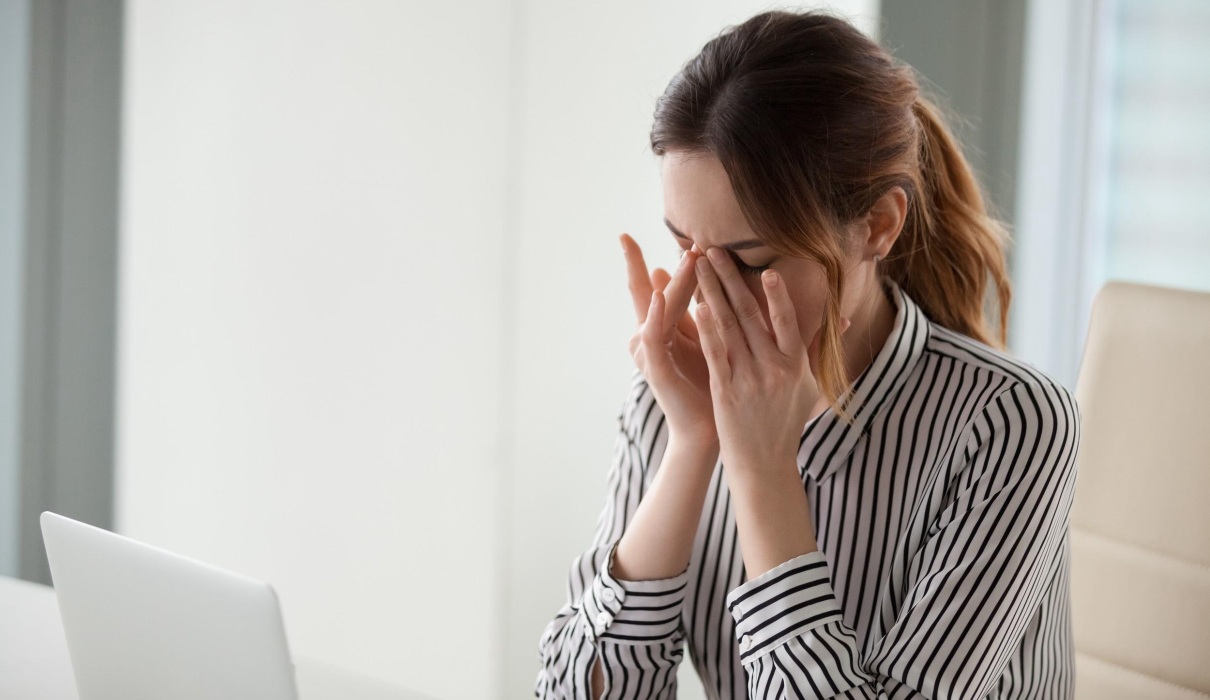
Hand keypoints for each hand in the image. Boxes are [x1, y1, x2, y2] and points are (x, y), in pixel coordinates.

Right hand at [621, 233, 716, 445]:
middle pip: (648, 291)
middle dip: (652, 264)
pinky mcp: (654, 366)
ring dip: (670, 281)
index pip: (652, 287)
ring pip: (657, 307)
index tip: (627, 235)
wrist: (708, 429)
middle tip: (663, 237)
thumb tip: (724, 283)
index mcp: (663, 329)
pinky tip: (657, 294)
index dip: (641, 262)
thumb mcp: (710, 343)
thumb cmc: (711, 387)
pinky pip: (653, 335)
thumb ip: (710, 314)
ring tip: (685, 256)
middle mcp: (650, 336)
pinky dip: (654, 314)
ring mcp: (649, 351)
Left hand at [692, 247, 851, 477]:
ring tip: (698, 267)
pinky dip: (707, 329)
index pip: (786, 321)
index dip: (777, 295)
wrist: (764, 464)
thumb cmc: (786, 423)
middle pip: (750, 315)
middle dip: (730, 279)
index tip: (766, 268)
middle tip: (713, 250)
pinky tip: (697, 307)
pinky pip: (716, 354)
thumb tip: (843, 320)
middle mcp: (774, 369)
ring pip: (729, 328)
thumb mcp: (810, 387)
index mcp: (796, 365)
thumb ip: (818, 350)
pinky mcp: (726, 392)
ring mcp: (749, 380)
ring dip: (712, 293)